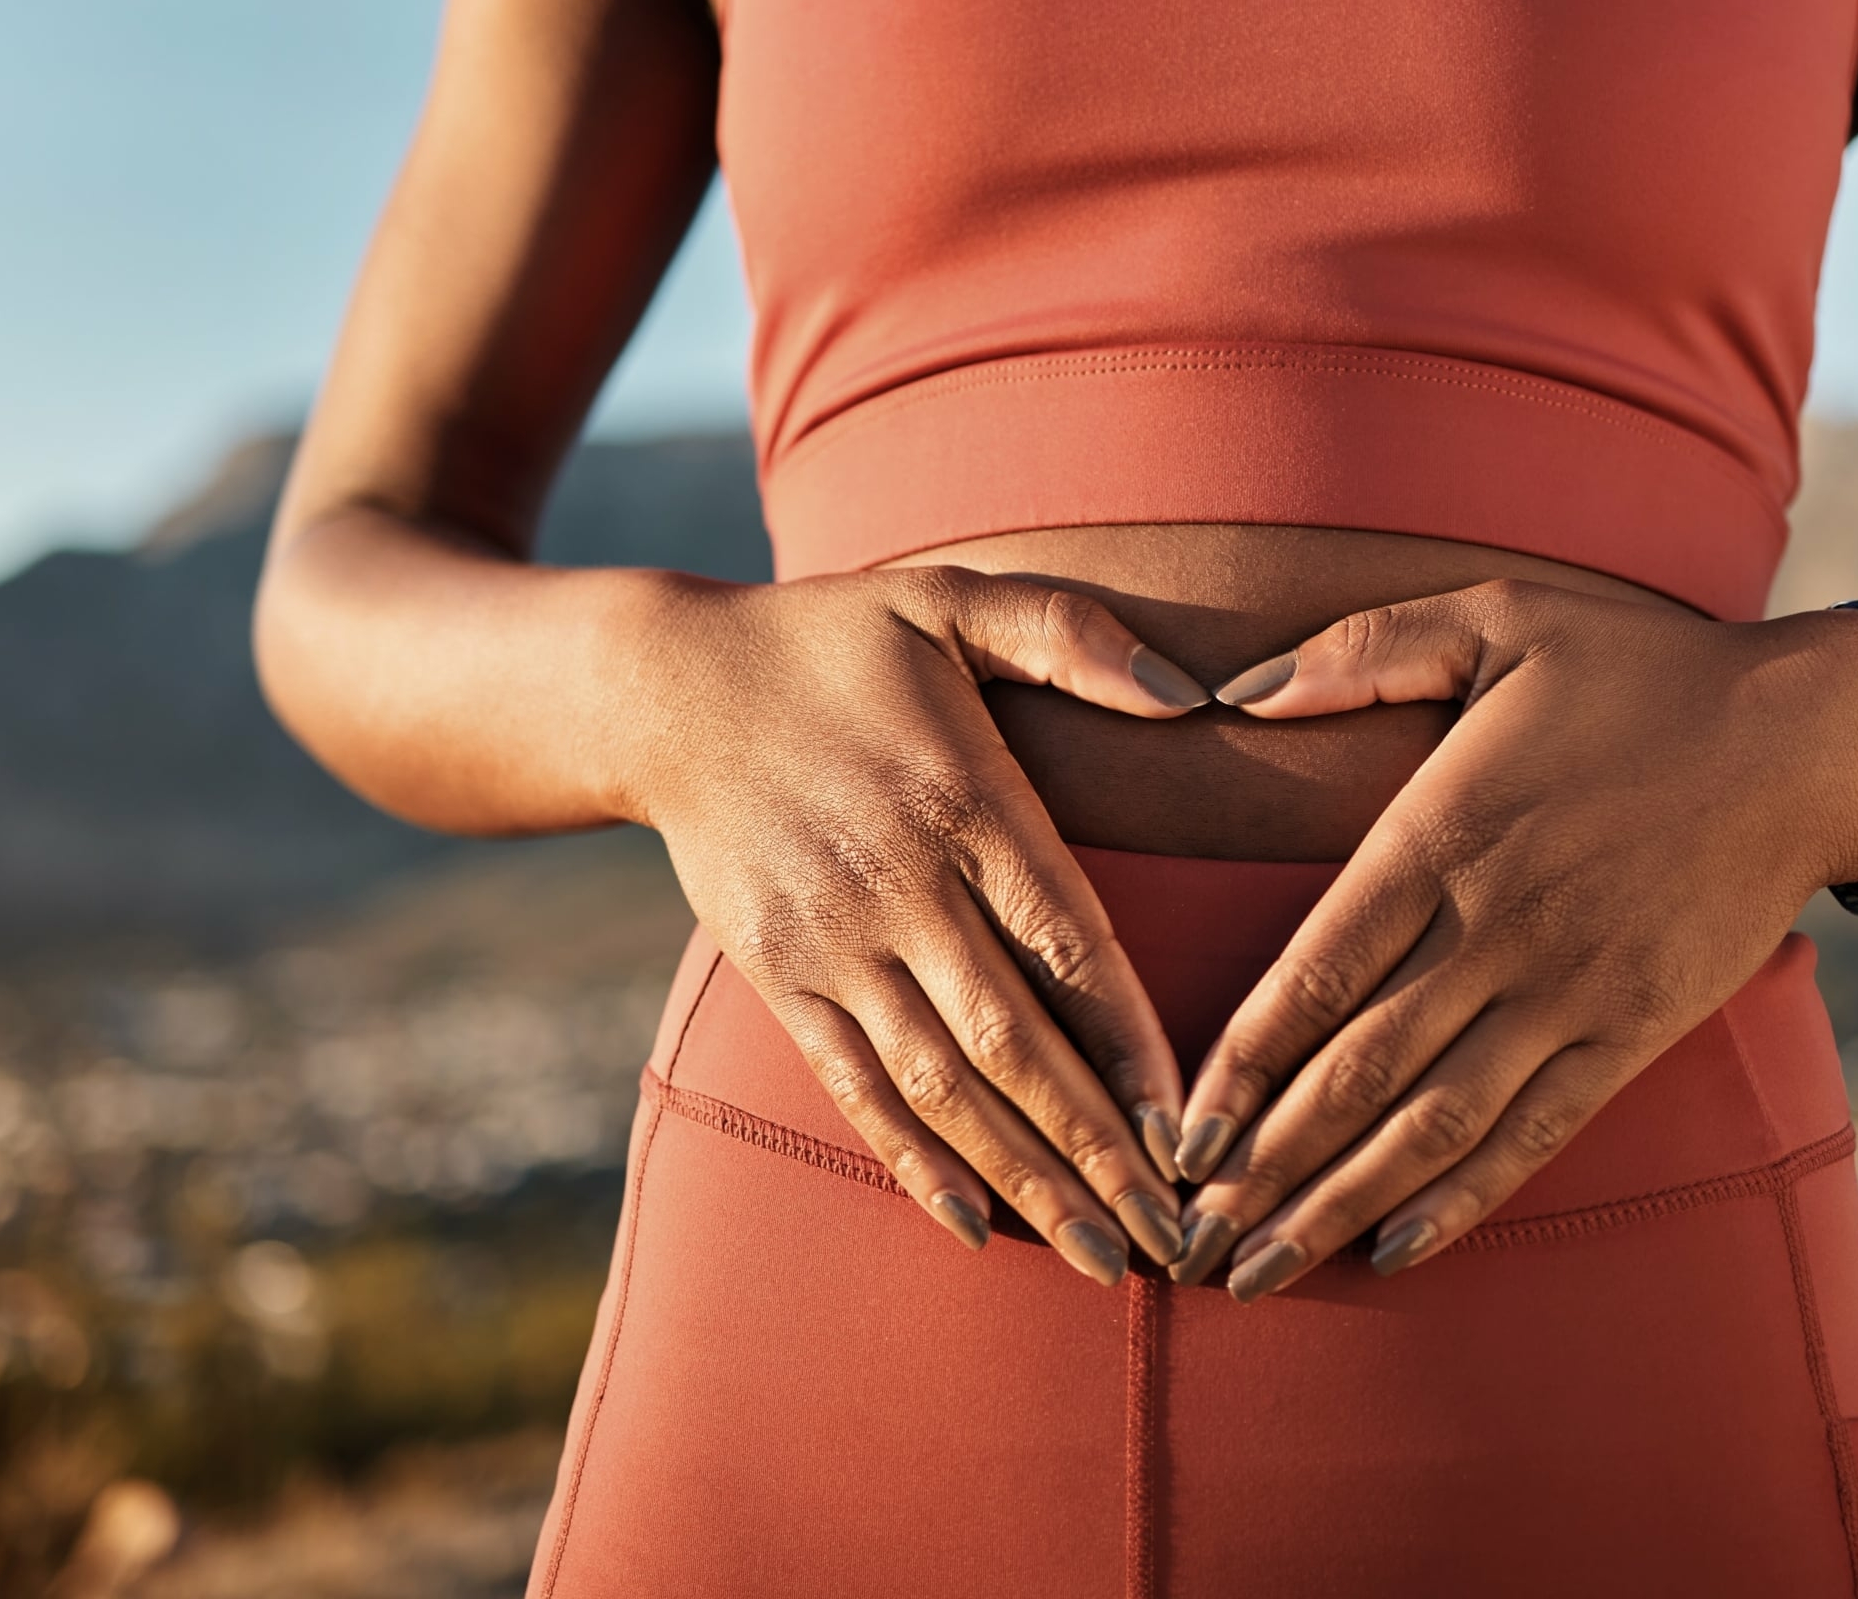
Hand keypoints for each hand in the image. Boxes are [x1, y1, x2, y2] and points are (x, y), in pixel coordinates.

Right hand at [622, 566, 1214, 1283]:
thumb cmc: (834, 639)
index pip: (1068, 942)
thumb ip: (1071, 634)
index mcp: (962, 797)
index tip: (1195, 1128)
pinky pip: (854, 1086)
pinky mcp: (780, 978)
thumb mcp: (951, 597)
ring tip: (1102, 1259)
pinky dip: (914, 1162)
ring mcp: (832, 943)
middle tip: (1178, 1240)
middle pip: (1014, 1041)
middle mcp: (900, 886)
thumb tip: (1191, 691)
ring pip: (941, 1085)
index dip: (1132, 1042)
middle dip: (1099, 1150)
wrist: (662, 688)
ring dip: (1026, 1179)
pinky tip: (975, 1229)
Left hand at [1163, 582, 1857, 1298]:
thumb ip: (1359, 652)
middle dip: (1264, 1165)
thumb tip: (1235, 692)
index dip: (1241, 1066)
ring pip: (1433, 1121)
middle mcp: (1495, 929)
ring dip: (1339, 1203)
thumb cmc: (1640, 668)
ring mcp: (1568, 990)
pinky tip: (1397, 1251)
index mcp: (1442, 834)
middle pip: (1357, 1070)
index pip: (1316, 973)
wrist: (1803, 737)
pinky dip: (1464, 1198)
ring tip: (1262, 1273)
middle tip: (1190, 1239)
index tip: (1177, 1134)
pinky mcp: (1632, 1030)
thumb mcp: (1494, 617)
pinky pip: (1535, 1131)